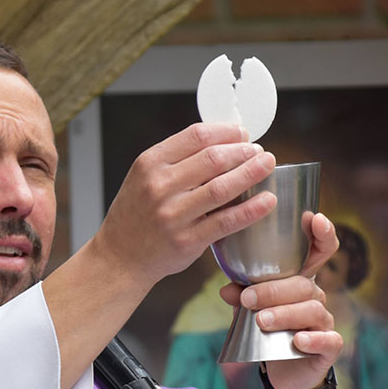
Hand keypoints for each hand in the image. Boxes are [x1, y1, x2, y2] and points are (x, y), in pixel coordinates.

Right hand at [94, 122, 275, 287]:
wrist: (119, 256)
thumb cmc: (137, 214)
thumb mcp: (144, 177)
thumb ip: (177, 160)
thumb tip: (222, 142)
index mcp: (150, 163)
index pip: (196, 135)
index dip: (226, 132)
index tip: (243, 134)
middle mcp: (159, 186)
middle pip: (213, 158)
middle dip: (243, 151)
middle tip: (259, 151)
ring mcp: (173, 214)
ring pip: (221, 187)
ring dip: (251, 173)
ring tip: (267, 165)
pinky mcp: (187, 240)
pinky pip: (225, 222)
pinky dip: (250, 210)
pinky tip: (267, 201)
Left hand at [219, 212, 342, 388]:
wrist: (284, 373)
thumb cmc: (269, 333)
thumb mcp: (250, 312)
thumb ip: (241, 298)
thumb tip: (226, 289)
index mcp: (298, 282)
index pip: (319, 252)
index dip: (321, 234)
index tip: (314, 218)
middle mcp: (315, 297)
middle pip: (303, 285)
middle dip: (274, 290)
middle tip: (247, 299)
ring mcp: (324, 321)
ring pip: (311, 310)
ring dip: (285, 314)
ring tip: (262, 321)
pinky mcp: (330, 346)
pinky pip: (327, 339)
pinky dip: (312, 339)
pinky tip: (297, 341)